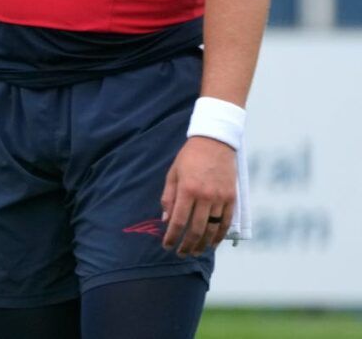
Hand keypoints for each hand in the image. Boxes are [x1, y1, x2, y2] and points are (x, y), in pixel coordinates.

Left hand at [161, 136, 236, 255]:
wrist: (215, 143)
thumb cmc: (189, 158)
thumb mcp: (173, 174)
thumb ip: (169, 198)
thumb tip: (166, 220)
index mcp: (187, 190)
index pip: (178, 220)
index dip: (172, 236)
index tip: (167, 245)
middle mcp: (205, 196)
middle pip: (196, 229)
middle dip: (187, 245)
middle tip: (181, 254)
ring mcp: (220, 198)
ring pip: (212, 228)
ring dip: (203, 244)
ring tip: (195, 252)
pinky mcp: (232, 198)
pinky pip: (226, 222)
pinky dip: (219, 235)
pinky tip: (212, 243)